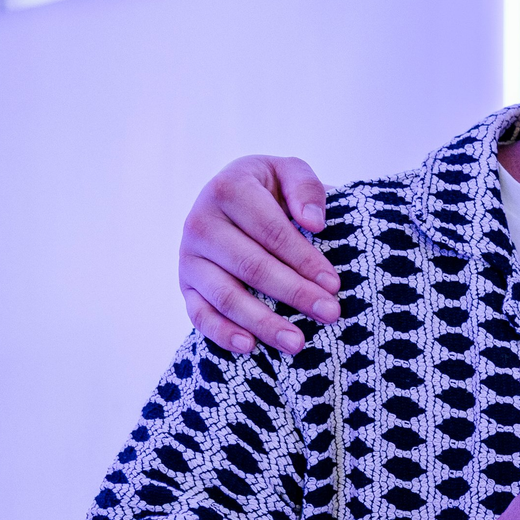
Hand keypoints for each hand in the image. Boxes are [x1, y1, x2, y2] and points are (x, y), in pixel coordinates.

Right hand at [180, 155, 338, 355]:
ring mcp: (189, 257)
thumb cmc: (270, 189)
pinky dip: (222, 334)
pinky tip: (250, 346)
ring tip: (298, 343)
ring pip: (226, 295)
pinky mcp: (185, 285)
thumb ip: (305, 187)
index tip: (334, 283)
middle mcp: (201, 223)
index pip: (271, 231)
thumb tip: (314, 222)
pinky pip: (199, 315)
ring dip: (263, 322)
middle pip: (251, 266)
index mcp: (228, 189)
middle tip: (331, 314)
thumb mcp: (289, 172)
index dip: (304, 259)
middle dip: (294, 293)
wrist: (232, 200)